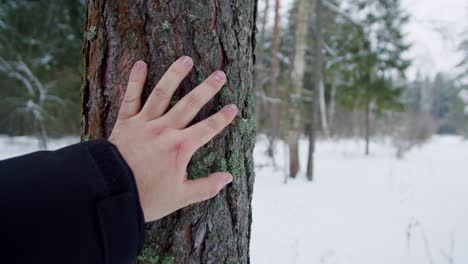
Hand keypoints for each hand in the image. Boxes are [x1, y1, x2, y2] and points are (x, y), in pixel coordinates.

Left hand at [108, 57, 236, 221]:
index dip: (223, 118)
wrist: (109, 192)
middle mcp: (165, 130)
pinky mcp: (125, 122)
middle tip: (219, 74)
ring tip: (186, 59)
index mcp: (181, 147)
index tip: (233, 107)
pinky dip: (135, 80)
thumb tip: (228, 177)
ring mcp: (144, 123)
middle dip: (207, 88)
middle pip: (190, 104)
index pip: (208, 128)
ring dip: (176, 75)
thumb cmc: (145, 197)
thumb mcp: (180, 197)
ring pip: (163, 94)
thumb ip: (207, 187)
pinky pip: (131, 98)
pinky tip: (140, 63)